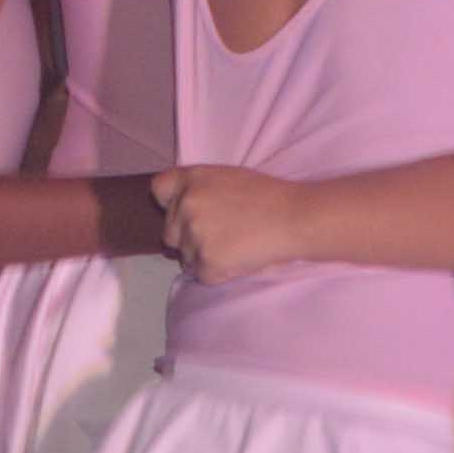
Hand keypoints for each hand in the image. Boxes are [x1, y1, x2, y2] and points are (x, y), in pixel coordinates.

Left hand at [149, 164, 311, 281]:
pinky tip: (239, 259)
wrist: (294, 218)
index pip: (158, 190)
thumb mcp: (226, 177)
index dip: (170, 204)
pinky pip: (201, 275)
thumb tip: (180, 209)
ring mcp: (194, 235)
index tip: (185, 213)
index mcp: (191, 179)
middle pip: (169, 232)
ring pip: (184, 257)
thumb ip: (199, 189)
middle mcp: (186, 205)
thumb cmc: (268, 197)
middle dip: (187, 238)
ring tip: (234, 247)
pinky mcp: (207, 262)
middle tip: (220, 236)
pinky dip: (218, 273)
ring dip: (203, 257)